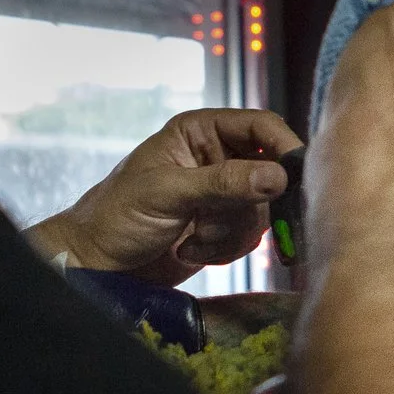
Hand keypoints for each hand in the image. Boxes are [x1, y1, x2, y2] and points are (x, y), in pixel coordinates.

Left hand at [29, 108, 302, 285]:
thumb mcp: (168, 193)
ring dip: (229, 231)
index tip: (297, 178)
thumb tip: (278, 177)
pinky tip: (190, 251)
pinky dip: (224, 249)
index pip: (260, 127)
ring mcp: (222, 195)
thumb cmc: (117, 216)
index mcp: (201, 132)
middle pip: (270, 172)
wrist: (96, 265)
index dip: (284, 148)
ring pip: (261, 210)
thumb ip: (223, 183)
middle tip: (231, 221)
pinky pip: (249, 238)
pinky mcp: (222, 229)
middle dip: (252, 203)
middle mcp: (217, 158)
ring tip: (192, 238)